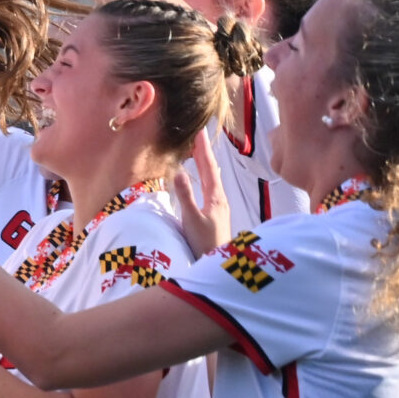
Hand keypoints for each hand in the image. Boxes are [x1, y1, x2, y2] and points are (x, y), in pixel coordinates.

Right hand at [171, 132, 230, 257]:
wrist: (220, 265)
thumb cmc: (205, 243)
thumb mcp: (191, 219)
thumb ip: (185, 195)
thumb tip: (179, 170)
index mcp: (215, 197)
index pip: (208, 168)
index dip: (203, 150)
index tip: (199, 132)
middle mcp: (219, 199)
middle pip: (212, 171)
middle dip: (205, 153)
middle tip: (199, 136)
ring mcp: (219, 207)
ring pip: (212, 179)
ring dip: (206, 164)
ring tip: (200, 152)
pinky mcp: (215, 214)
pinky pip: (210, 187)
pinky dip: (206, 176)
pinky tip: (206, 178)